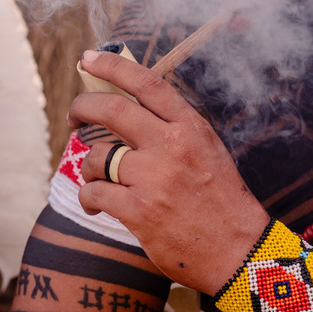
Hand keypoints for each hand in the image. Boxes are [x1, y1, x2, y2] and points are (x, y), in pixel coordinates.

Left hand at [68, 50, 271, 294]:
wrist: (238, 252)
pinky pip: (94, 193)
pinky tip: (95, 205)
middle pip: (112, 109)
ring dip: (89, 166)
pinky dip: (88, 198)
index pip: (146, 83)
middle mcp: (172, 146)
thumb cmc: (221, 200)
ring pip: (98, 156)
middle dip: (82, 107)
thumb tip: (130, 102)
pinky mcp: (139, 212)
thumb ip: (172, 126)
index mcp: (190, 127)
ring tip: (96, 178)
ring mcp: (154, 179)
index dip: (112, 65)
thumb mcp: (206, 149)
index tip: (88, 59)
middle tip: (74, 116)